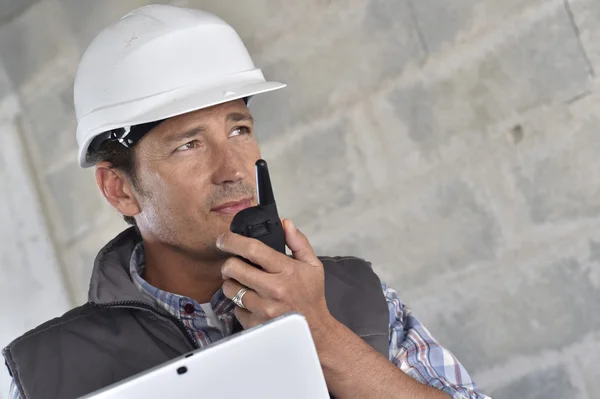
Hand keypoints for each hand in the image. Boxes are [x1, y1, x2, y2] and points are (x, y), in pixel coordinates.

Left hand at [218, 219, 334, 340]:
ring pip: (230, 289)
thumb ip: (299, 242)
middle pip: (233, 268)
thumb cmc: (311, 296)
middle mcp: (274, 289)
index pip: (253, 250)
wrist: (315, 331)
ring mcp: (264, 309)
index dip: (233, 241)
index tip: (224, 239)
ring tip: (243, 284)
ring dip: (232, 284)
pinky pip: (235, 309)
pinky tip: (252, 303)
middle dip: (228, 263)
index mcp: (287, 271)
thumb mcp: (313, 266)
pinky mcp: (256, 325)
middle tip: (232, 265)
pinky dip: (240, 305)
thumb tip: (286, 223)